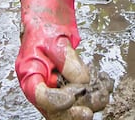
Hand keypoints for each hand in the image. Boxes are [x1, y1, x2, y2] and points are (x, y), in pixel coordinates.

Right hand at [16, 0, 111, 117]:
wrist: (49, 23)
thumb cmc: (45, 29)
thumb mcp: (55, 40)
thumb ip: (68, 60)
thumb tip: (82, 80)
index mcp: (30, 74)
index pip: (39, 95)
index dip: (55, 101)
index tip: (71, 98)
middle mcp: (41, 86)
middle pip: (54, 111)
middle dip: (74, 112)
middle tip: (90, 110)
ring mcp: (55, 89)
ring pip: (70, 108)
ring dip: (89, 103)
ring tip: (102, 92)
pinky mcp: (68, 88)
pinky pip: (80, 99)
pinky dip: (94, 94)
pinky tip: (103, 86)